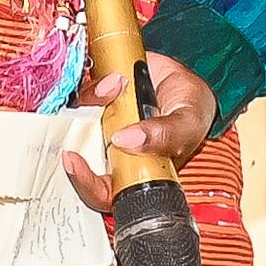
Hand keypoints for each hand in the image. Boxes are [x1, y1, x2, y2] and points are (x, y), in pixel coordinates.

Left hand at [62, 51, 215, 210]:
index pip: (101, 189)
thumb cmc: (191, 111)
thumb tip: (127, 140)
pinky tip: (113, 76)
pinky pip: (80, 91)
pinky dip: (93, 82)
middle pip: (78, 152)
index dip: (84, 181)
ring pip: (74, 118)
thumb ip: (164, 136)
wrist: (186, 77)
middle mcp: (110, 149)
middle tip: (90, 113)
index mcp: (132, 171)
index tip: (75, 161)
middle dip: (78, 132)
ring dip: (91, 98)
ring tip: (117, 84)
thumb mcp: (187, 125)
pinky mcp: (96, 96)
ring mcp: (100, 123)